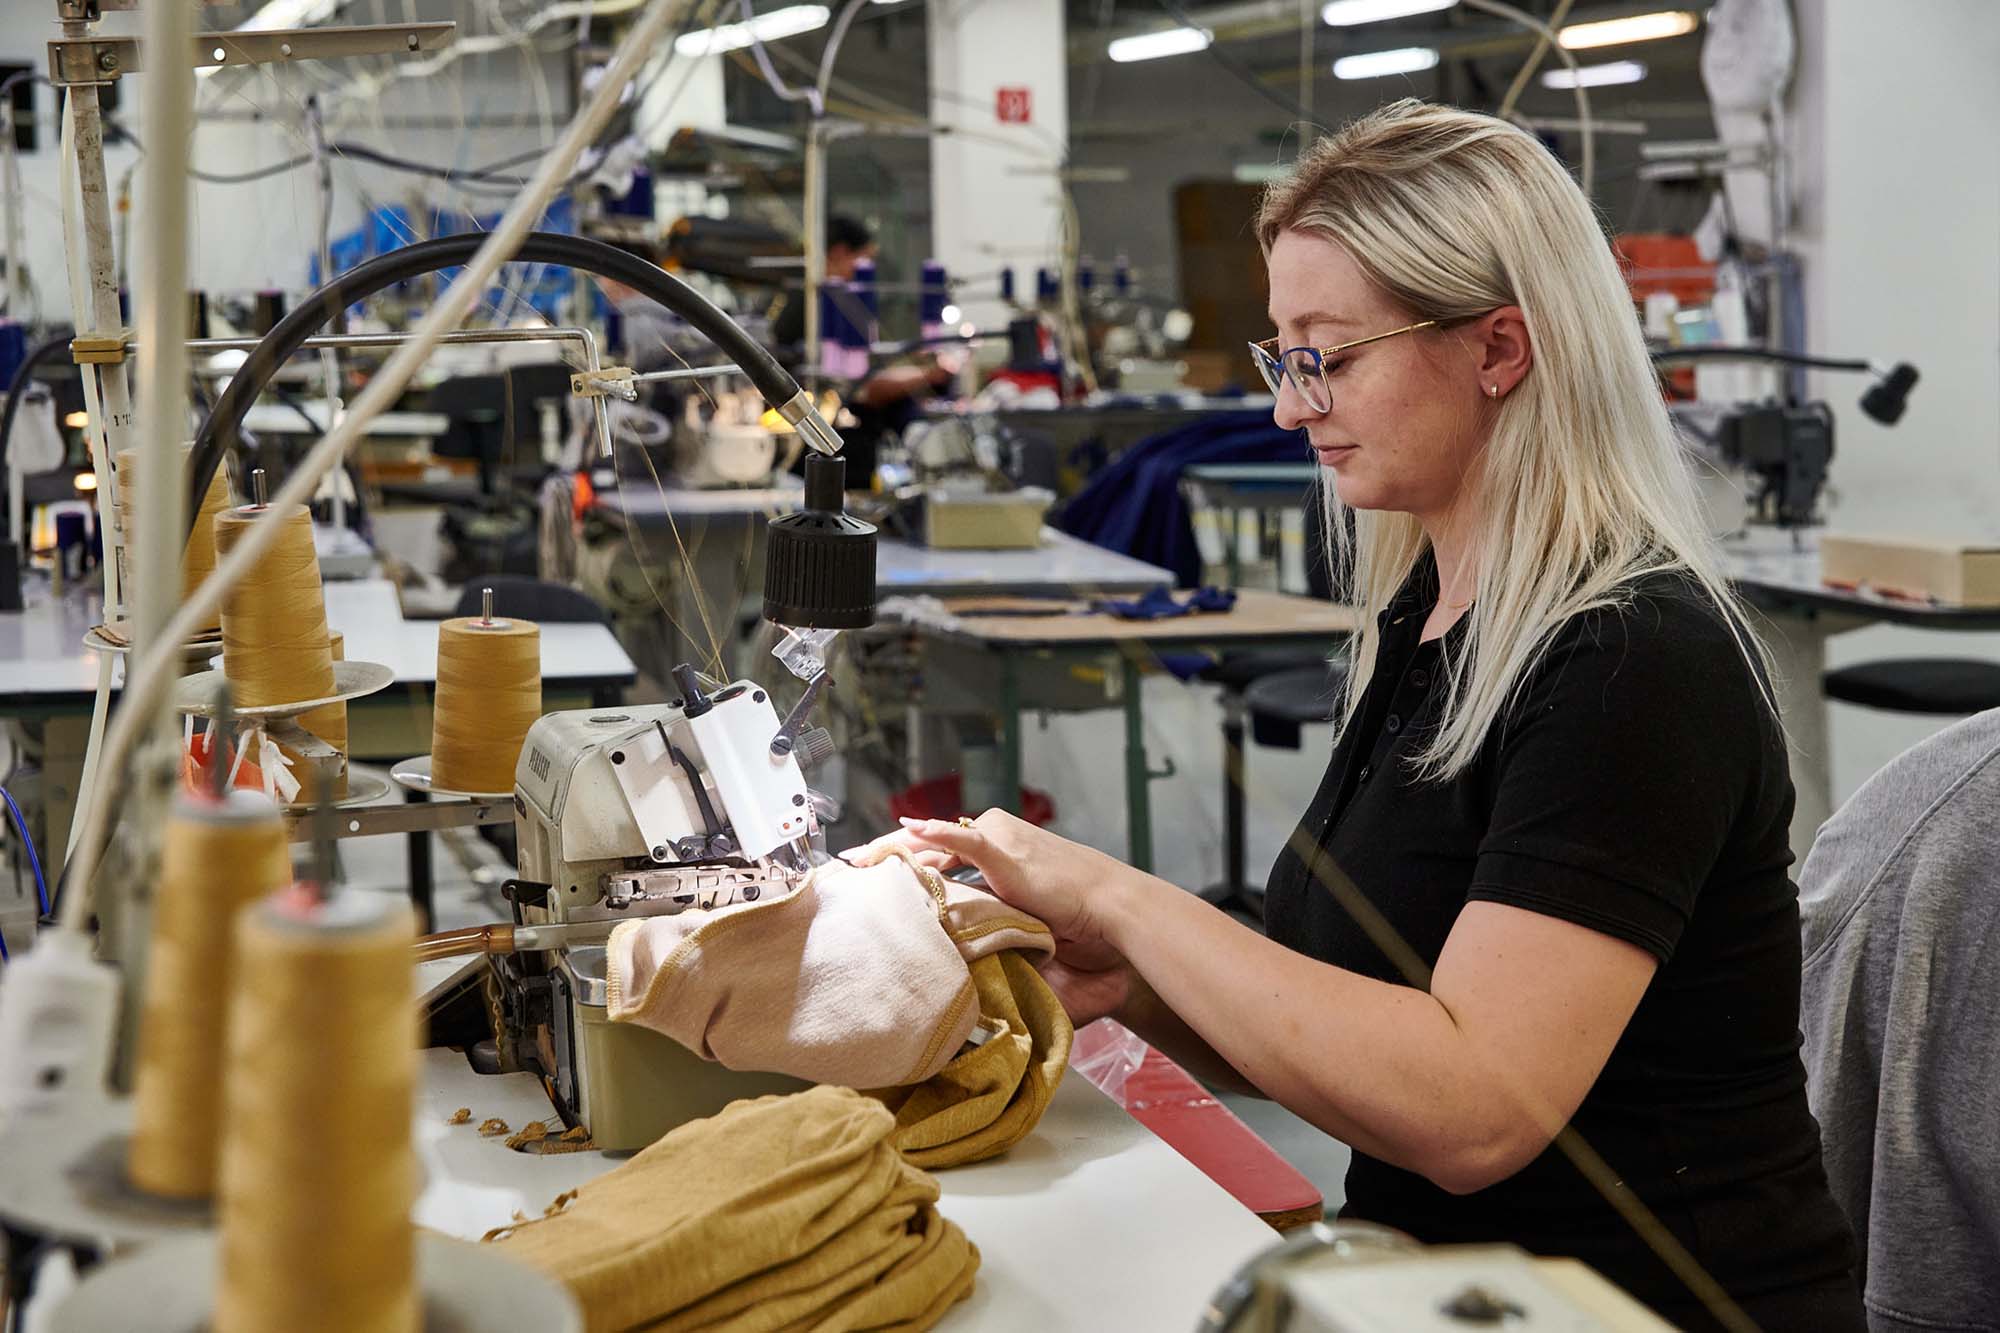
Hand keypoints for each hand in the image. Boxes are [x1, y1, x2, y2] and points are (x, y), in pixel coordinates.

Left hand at [844, 810, 1144, 1021]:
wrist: (1112, 916)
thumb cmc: (1079, 925)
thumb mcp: (1024, 922)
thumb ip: (993, 928)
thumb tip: (963, 961)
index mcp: (997, 850)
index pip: (938, 852)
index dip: (902, 858)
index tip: (868, 870)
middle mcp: (994, 837)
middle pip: (925, 842)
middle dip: (885, 851)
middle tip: (847, 864)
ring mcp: (1001, 842)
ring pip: (934, 840)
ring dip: (894, 847)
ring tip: (859, 858)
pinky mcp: (1008, 854)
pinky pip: (965, 840)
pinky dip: (938, 834)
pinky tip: (911, 829)